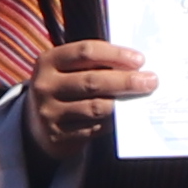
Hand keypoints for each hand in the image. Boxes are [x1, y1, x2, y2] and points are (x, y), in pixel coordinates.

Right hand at [22, 37, 158, 151]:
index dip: (115, 54)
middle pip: (93, 81)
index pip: (85, 52)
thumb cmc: (63, 88)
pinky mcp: (58, 136)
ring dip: (124, 103)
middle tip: (151, 81)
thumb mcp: (67, 70)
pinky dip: (113, 122)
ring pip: (96, 107)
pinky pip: (94, 128)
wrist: (36, 124)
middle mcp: (45, 86)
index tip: (139, 59)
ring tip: (143, 98)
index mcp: (48, 61)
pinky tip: (126, 117)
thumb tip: (135, 65)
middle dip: (126, 81)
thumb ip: (93, 65)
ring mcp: (49, 112)